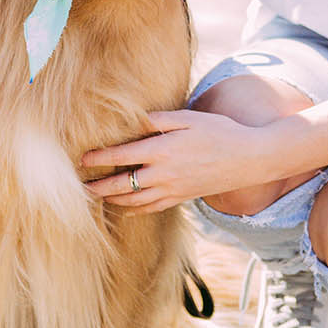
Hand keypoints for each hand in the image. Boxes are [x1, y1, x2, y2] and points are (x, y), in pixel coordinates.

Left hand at [80, 109, 267, 212]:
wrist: (248, 158)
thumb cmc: (219, 131)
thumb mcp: (188, 117)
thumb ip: (158, 120)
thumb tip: (134, 120)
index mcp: (163, 150)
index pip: (122, 157)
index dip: (99, 159)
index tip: (82, 159)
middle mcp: (164, 174)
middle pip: (123, 185)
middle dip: (98, 187)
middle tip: (79, 188)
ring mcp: (173, 190)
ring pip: (135, 201)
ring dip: (113, 201)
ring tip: (95, 198)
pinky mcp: (182, 198)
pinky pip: (153, 208)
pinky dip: (134, 210)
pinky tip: (124, 208)